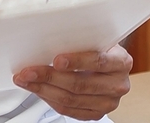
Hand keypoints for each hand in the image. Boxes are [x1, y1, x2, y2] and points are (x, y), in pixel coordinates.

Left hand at [13, 44, 132, 119]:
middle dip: (50, 77)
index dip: (76, 61)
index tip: (56, 59)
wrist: (112, 65)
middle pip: (80, 84)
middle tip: (30, 71)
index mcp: (122, 62)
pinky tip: (39, 90)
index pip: (98, 61)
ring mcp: (108, 102)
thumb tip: (52, 36)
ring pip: (70, 100)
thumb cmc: (102, 49)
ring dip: (43, 90)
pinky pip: (68, 110)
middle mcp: (118, 85)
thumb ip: (83, 40)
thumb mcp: (99, 39)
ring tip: (27, 81)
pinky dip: (50, 99)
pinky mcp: (96, 114)